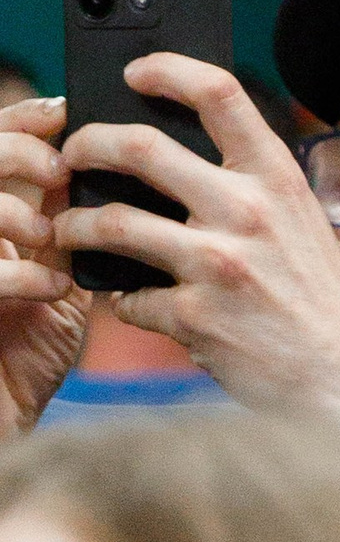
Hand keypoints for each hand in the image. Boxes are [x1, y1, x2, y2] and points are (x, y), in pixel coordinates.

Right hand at [0, 97, 86, 436]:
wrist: (2, 428)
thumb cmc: (26, 354)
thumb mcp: (53, 283)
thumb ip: (72, 232)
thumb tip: (126, 179)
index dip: (23, 121)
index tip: (64, 113)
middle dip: (15, 151)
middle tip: (58, 169)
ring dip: (12, 210)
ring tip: (48, 234)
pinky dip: (20, 275)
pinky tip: (51, 290)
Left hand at [56, 56, 339, 461]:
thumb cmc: (327, 306)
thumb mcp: (305, 229)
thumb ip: (252, 193)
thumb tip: (176, 167)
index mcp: (279, 180)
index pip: (218, 94)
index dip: (167, 69)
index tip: (136, 73)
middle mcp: (248, 212)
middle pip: (139, 147)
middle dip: (89, 144)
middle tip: (75, 154)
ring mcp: (218, 265)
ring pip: (110, 223)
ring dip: (76, 224)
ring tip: (69, 230)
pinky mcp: (194, 318)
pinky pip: (128, 298)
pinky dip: (123, 300)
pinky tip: (135, 303)